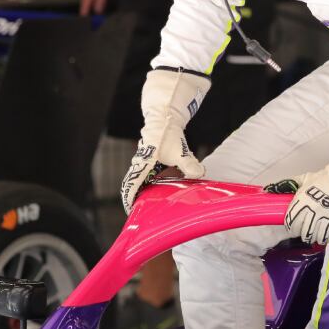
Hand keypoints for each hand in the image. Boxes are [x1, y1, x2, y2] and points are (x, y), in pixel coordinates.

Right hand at [120, 69, 209, 211]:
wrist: (164, 117)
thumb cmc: (168, 134)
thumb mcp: (180, 150)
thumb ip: (189, 163)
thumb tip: (199, 174)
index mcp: (143, 163)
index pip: (132, 185)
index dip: (129, 198)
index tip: (130, 209)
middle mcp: (139, 163)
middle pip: (133, 184)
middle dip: (135, 198)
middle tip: (140, 211)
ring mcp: (142, 161)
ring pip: (139, 180)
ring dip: (143, 191)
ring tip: (149, 204)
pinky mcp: (149, 160)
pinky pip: (146, 175)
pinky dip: (150, 184)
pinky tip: (160, 190)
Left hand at [278, 164, 328, 245]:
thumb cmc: (328, 177)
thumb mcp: (307, 178)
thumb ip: (292, 184)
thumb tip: (272, 187)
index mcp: (303, 202)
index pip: (291, 223)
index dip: (291, 228)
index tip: (294, 228)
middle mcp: (313, 213)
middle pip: (305, 233)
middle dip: (306, 235)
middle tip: (309, 233)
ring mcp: (328, 219)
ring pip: (320, 238)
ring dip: (320, 238)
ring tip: (321, 235)